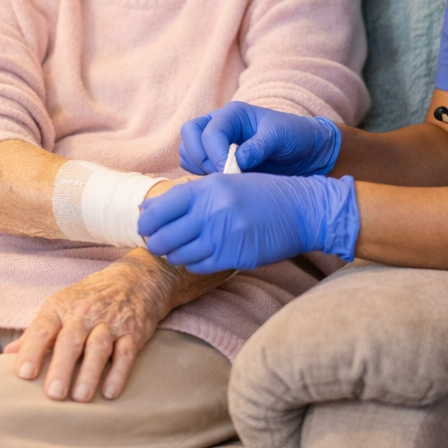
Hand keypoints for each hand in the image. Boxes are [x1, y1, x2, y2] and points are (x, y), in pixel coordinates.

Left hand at [4, 252, 176, 401]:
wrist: (133, 280)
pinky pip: (126, 354)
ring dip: (89, 373)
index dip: (32, 351)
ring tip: (80, 398)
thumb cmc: (87, 301)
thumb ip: (35, 334)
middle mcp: (84, 313)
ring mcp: (110, 322)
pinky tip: (109, 393)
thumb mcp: (59, 309)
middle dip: (61, 368)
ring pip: (98, 348)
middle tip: (53, 394)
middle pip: (70, 341)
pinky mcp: (133, 332)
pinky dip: (119, 374)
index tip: (23, 374)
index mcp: (60, 308)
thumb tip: (5, 355)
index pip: (42, 329)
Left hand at [138, 172, 358, 273]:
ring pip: (177, 254)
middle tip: (157, 242)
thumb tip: (148, 207)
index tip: (146, 226)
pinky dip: (192, 263)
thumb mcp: (226, 182)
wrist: (301, 210)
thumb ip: (190, 194)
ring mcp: (221, 236)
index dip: (147, 221)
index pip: (159, 209)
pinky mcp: (232, 256)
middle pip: (162, 236)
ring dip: (173, 254)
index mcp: (207, 188)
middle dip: (154, 242)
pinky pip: (198, 265)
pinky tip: (199, 255)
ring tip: (177, 249)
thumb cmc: (263, 193)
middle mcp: (211, 211)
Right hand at [179, 102, 341, 176]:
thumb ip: (258, 147)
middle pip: (188, 133)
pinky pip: (193, 166)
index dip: (216, 154)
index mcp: (233, 114)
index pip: (209, 131)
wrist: (304, 151)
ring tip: (224, 179)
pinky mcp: (214, 159)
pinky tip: (223, 182)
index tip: (231, 172)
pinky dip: (200, 175)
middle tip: (222, 174)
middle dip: (201, 157)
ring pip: (188, 151)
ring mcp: (214, 142)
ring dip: (199, 167)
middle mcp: (218, 124)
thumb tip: (236, 161)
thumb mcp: (280, 137)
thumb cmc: (294, 137)